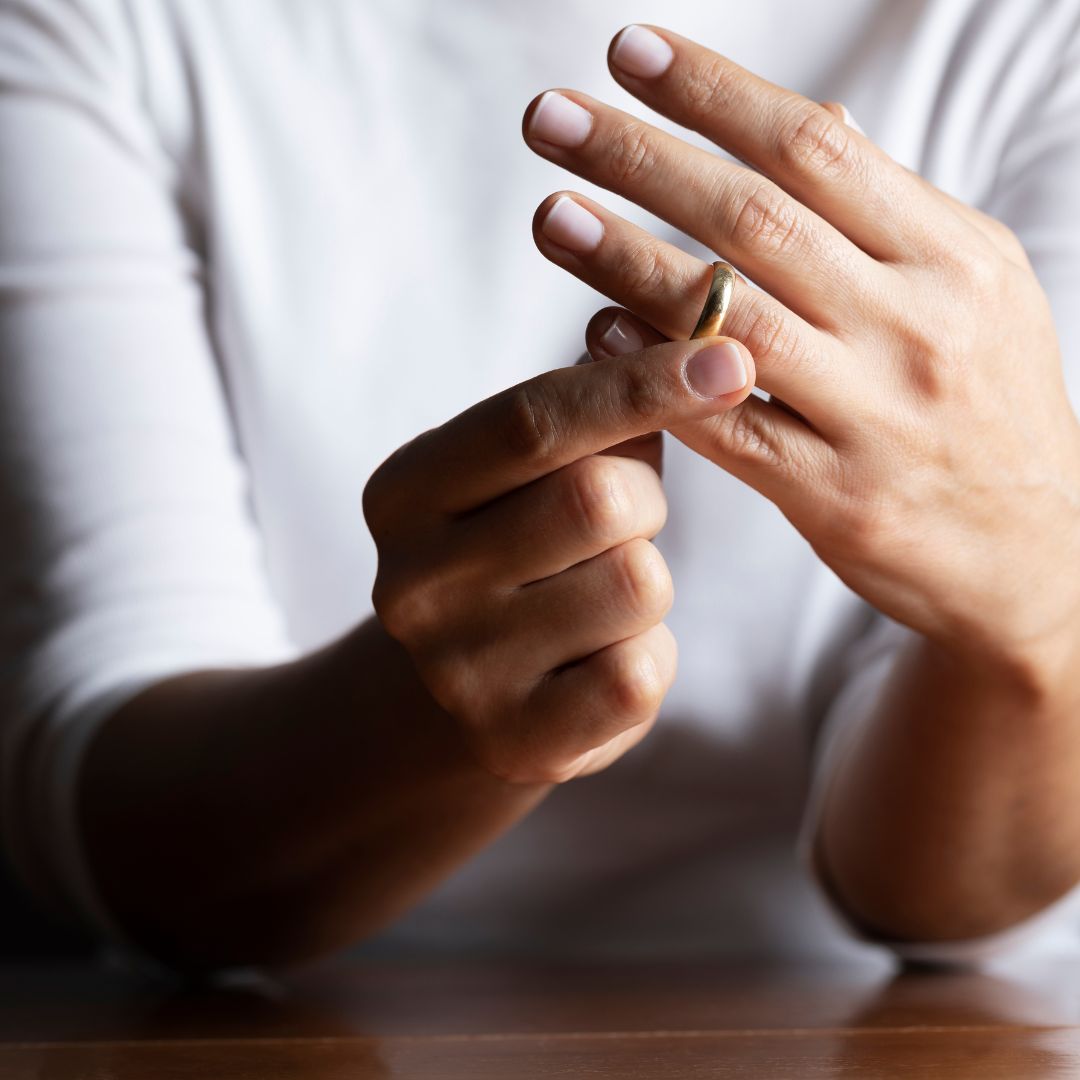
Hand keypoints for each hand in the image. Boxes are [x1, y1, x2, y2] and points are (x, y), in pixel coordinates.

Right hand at [362, 334, 753, 782]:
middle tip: (620, 518)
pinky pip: (642, 673)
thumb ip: (587, 406)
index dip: (638, 384)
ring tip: (598, 592)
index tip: (727, 355)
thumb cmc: (515, 547)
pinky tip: (604, 655)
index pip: (530, 422)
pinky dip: (649, 652)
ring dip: (646, 578)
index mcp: (405, 493)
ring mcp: (458, 672)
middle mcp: (412, 584)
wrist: (465, 688)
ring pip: (635, 584)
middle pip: (598, 500)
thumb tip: (692, 329)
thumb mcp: (523, 471)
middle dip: (643, 498)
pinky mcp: (517, 741)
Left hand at [523, 25, 1079, 688]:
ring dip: (627, 261)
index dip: (713, 93)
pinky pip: (729, 430)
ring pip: (731, 322)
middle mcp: (917, 327)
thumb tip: (808, 126)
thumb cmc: (988, 405)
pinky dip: (657, 377)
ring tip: (551, 216)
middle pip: (757, 218)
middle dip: (642, 158)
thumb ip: (888, 218)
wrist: (1035, 554)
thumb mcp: (975, 290)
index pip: (817, 147)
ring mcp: (876, 418)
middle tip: (550, 118)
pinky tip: (597, 334)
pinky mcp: (836, 499)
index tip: (627, 52)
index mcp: (953, 256)